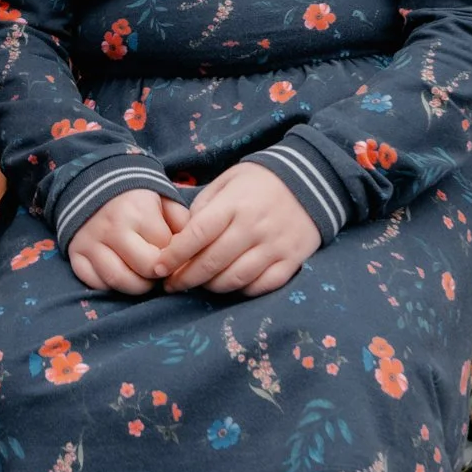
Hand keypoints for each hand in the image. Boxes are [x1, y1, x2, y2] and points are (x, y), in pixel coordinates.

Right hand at [66, 187, 181, 295]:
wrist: (93, 182)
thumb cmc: (136, 196)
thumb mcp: (163, 199)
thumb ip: (182, 222)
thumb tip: (194, 250)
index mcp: (138, 212)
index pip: (166, 251)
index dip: (174, 257)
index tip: (173, 254)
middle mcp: (112, 229)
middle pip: (145, 269)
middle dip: (158, 274)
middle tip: (160, 269)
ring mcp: (91, 243)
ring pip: (119, 281)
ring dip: (137, 285)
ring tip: (144, 276)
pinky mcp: (75, 255)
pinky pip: (95, 283)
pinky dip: (110, 286)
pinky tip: (121, 274)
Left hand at [151, 164, 321, 297]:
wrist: (311, 180)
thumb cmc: (259, 182)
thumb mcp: (227, 182)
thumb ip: (203, 207)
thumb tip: (182, 238)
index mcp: (234, 204)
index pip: (197, 235)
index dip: (175, 255)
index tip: (159, 268)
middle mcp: (254, 227)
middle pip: (213, 262)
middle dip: (187, 278)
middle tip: (172, 285)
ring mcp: (275, 246)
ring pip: (236, 278)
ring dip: (212, 287)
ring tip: (200, 285)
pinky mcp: (292, 260)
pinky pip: (262, 285)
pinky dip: (243, 290)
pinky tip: (231, 286)